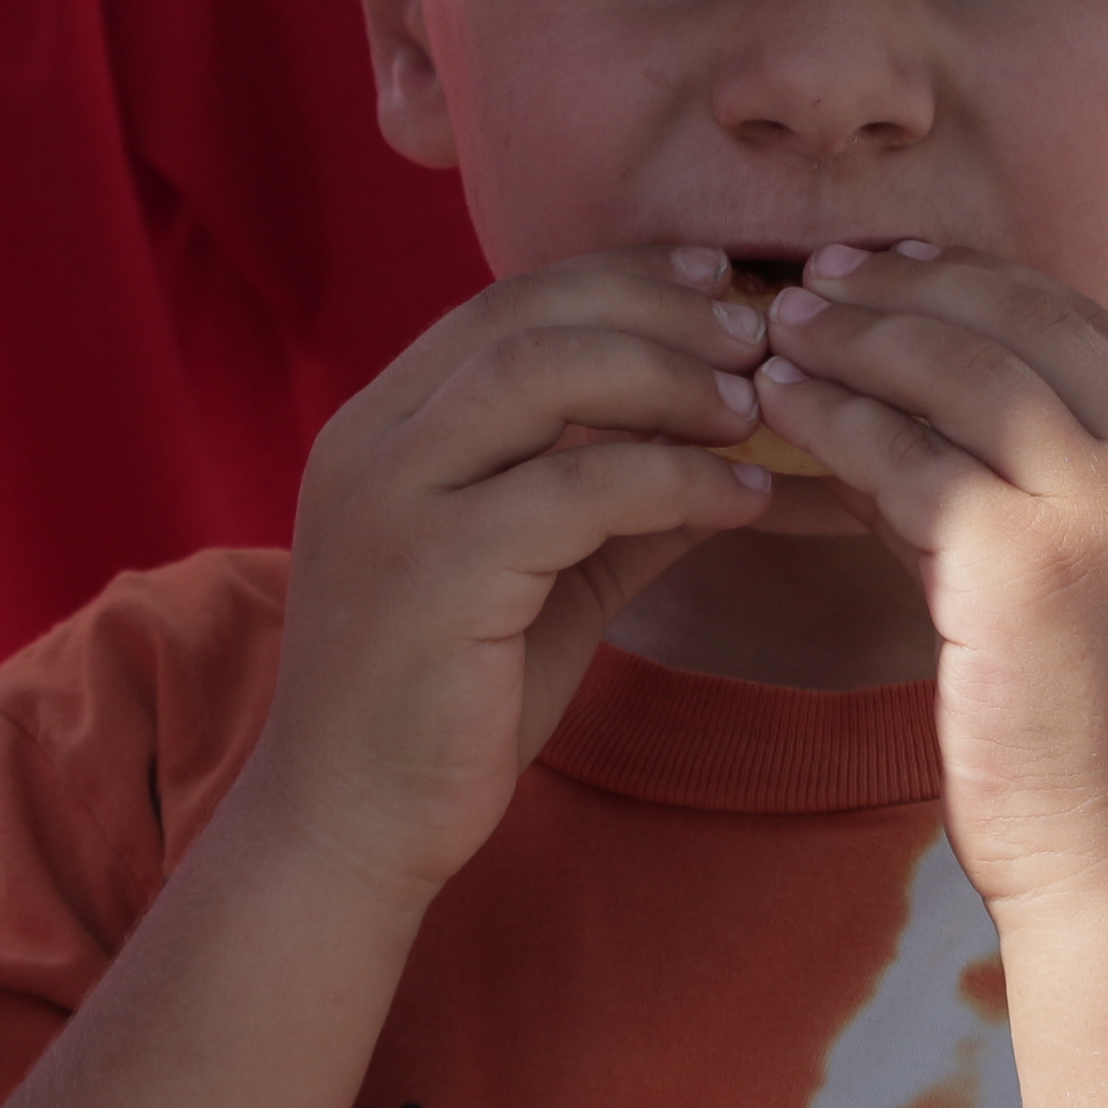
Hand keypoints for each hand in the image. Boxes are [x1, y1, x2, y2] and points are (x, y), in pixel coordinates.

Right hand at [254, 259, 777, 903]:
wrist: (351, 829)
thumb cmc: (447, 704)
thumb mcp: (540, 574)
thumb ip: (615, 499)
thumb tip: (733, 444)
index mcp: (382, 425)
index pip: (507, 302)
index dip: (622, 277)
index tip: (719, 279)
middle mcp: (371, 441)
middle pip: (526, 313)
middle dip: (655, 306)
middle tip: (756, 333)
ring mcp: (391, 500)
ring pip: (542, 371)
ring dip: (665, 373)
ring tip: (751, 406)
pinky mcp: (432, 571)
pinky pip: (574, 486)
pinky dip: (674, 476)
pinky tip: (740, 497)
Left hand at [739, 243, 1107, 919]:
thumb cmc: (1082, 741)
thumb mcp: (1070, 586)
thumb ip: (1001, 489)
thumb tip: (884, 407)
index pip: (1080, 321)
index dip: (978, 279)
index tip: (893, 264)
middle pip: (1022, 321)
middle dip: (910, 284)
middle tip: (818, 273)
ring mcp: (1105, 512)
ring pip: (959, 372)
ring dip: (858, 338)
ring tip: (778, 327)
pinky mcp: (1025, 564)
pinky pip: (906, 457)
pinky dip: (833, 419)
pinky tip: (778, 410)